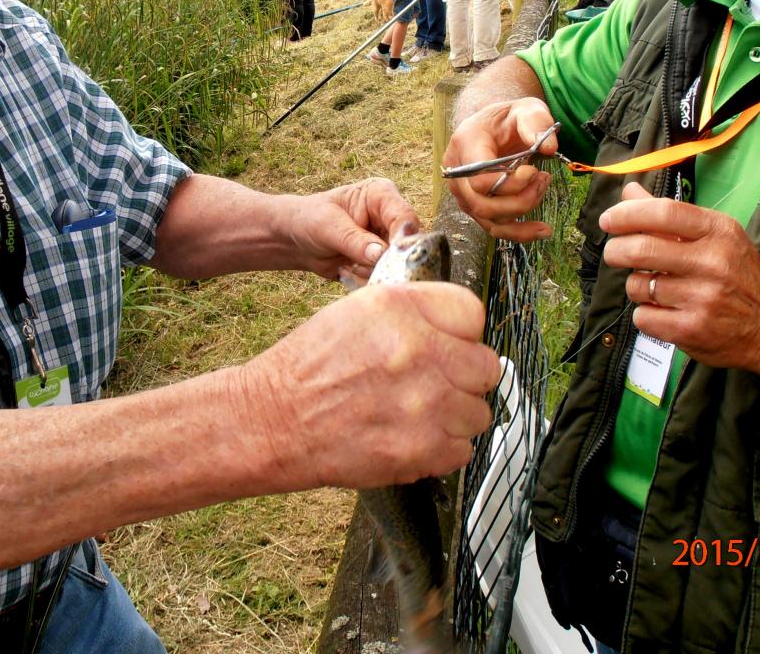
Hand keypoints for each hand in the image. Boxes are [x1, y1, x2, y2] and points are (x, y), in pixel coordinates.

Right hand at [240, 281, 497, 487]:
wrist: (273, 420)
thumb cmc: (310, 367)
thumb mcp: (357, 312)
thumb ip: (412, 313)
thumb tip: (457, 331)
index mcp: (402, 309)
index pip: (472, 314)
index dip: (461, 333)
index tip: (449, 345)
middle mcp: (420, 351)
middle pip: (486, 366)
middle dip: (464, 377)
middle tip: (435, 384)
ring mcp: (426, 403)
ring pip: (479, 413)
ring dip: (454, 417)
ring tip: (417, 415)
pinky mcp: (422, 449)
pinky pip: (462, 450)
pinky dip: (441, 450)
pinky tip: (410, 438)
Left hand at [287, 177, 419, 283]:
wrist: (296, 240)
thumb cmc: (310, 220)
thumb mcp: (328, 227)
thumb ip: (354, 240)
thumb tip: (380, 254)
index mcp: (381, 195)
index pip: (404, 217)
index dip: (403, 238)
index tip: (391, 256)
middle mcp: (390, 217)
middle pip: (408, 244)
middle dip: (385, 261)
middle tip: (359, 265)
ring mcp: (388, 241)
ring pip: (396, 265)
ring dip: (370, 272)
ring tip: (345, 264)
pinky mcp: (382, 261)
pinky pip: (384, 277)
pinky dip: (365, 279)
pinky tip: (346, 270)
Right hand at [442, 98, 556, 241]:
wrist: (496, 126)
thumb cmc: (509, 118)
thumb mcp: (525, 108)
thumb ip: (537, 122)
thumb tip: (549, 147)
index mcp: (466, 144)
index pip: (479, 179)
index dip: (510, 183)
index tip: (534, 170)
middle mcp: (457, 172)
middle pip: (483, 204)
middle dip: (520, 200)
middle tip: (543, 179)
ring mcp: (463, 192)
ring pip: (489, 220)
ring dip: (523, 213)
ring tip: (542, 190)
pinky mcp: (474, 206)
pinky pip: (494, 228)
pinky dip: (519, 233)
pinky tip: (541, 230)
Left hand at [601, 182, 759, 378]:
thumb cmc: (738, 275)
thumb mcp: (716, 237)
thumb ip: (670, 216)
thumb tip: (629, 193)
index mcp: (719, 232)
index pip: (663, 212)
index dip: (627, 214)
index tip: (608, 220)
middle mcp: (713, 262)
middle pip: (641, 249)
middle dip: (616, 250)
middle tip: (615, 254)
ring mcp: (702, 297)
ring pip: (637, 285)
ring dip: (636, 285)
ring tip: (655, 287)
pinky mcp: (691, 329)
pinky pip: (643, 316)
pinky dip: (646, 314)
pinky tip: (664, 311)